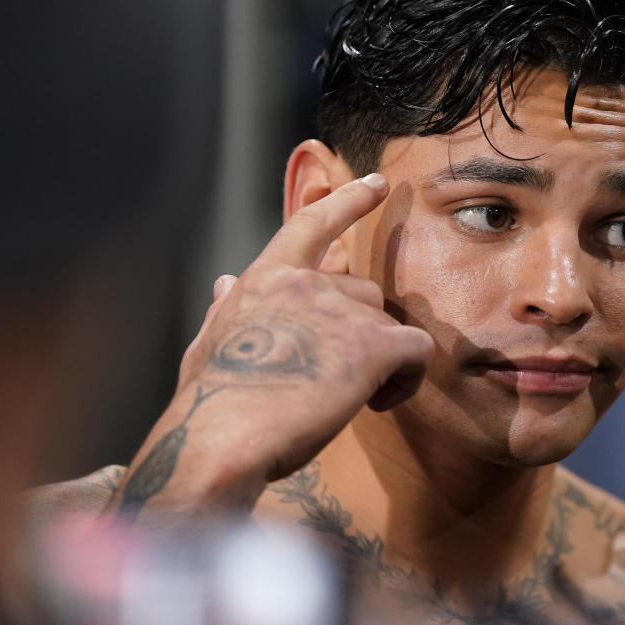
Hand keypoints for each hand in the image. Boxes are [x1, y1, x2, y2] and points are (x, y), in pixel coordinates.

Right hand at [108, 174, 433, 520]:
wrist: (222, 440)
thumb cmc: (211, 404)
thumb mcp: (208, 343)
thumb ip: (228, 309)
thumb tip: (225, 282)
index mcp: (265, 279)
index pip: (312, 224)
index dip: (347, 202)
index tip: (375, 185)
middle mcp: (306, 283)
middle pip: (364, 294)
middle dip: (360, 335)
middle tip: (334, 382)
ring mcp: (342, 311)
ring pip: (390, 325)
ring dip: (382, 361)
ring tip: (352, 399)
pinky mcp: (374, 345)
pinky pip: (417, 351)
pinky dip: (409, 378)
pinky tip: (379, 402)